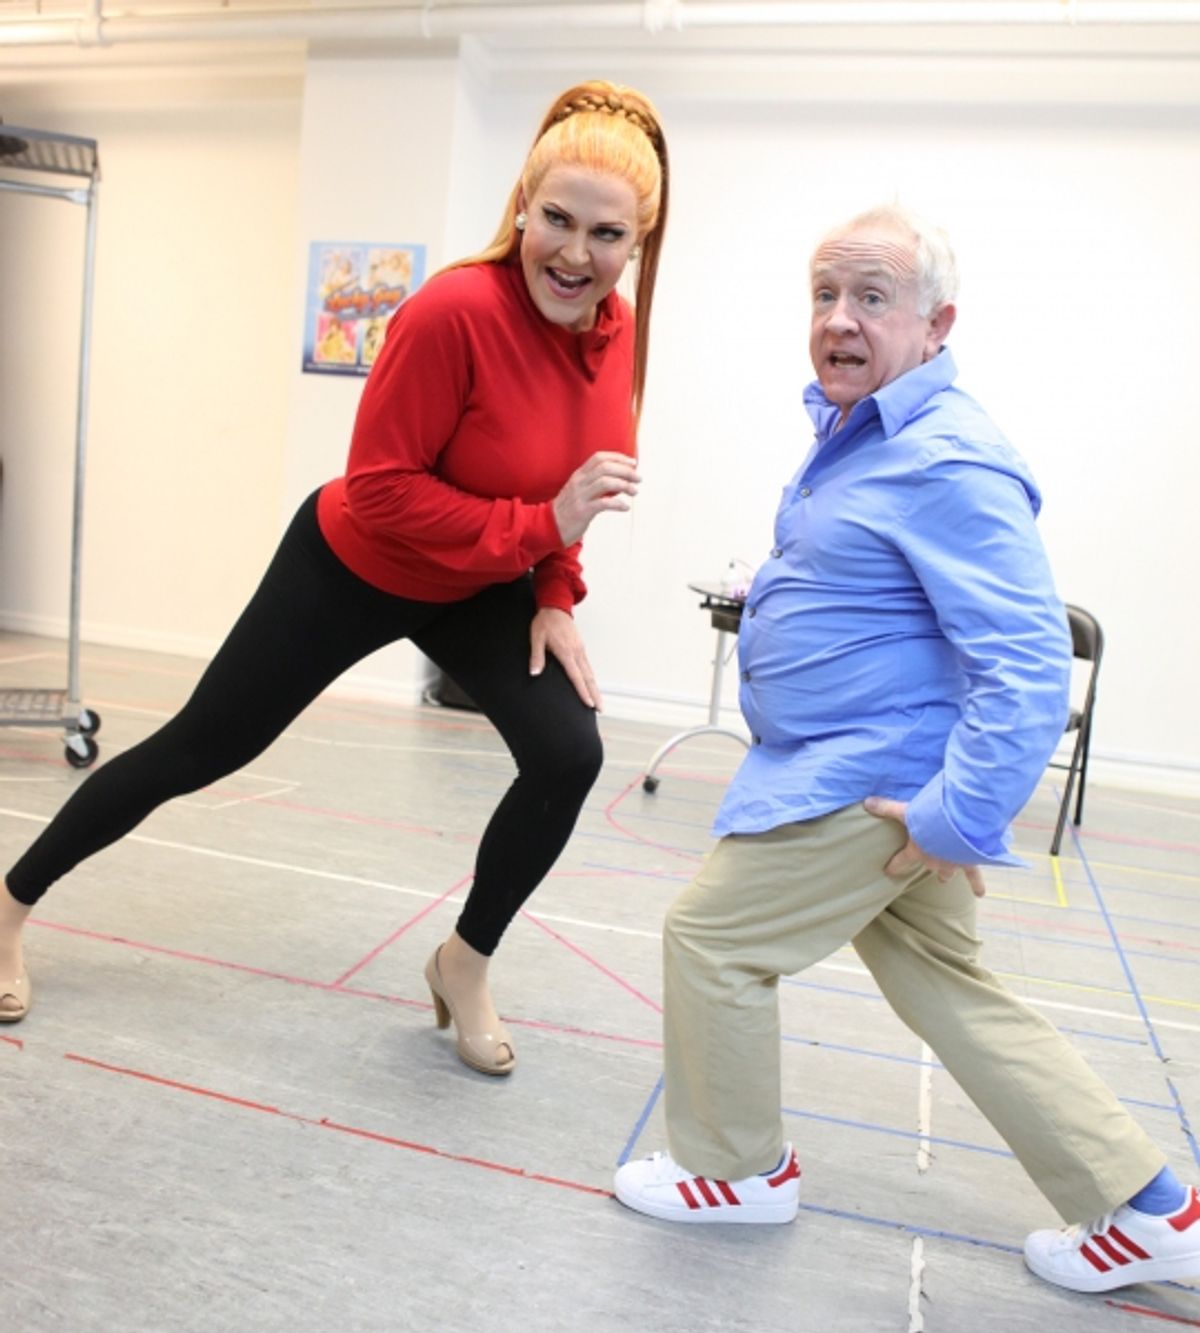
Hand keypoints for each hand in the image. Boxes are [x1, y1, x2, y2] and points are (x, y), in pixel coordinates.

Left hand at [529, 607, 601, 709]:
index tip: (589, 704)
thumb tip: (534, 672)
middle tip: (600, 709)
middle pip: (588, 677)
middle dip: (595, 694)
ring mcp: (580, 649)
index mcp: (566, 652)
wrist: (555, 606)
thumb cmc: (544, 622)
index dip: (582, 692)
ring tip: (597, 701)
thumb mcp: (536, 638)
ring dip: (595, 687)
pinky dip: (591, 677)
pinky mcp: (580, 646)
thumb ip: (536, 656)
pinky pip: (588, 665)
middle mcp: (576, 651)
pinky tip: (590, 684)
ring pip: (590, 672)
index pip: (576, 676)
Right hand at [552, 451, 640, 545]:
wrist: (549, 526)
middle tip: (638, 478)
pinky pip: (603, 504)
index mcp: (579, 475)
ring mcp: (580, 496)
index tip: (633, 463)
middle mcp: (579, 482)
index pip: (599, 458)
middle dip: (625, 471)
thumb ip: (597, 483)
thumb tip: (621, 480)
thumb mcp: (580, 490)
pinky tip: (625, 507)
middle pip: (605, 468)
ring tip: (634, 491)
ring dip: (624, 485)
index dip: (618, 458)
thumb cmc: (568, 509)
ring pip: (605, 482)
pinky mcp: (582, 512)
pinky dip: (617, 504)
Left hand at [863, 795, 986, 898]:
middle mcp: (934, 861)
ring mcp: (952, 863)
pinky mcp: (969, 861)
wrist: (960, 825)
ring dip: (946, 874)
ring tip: (944, 879)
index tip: (888, 871)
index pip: (901, 861)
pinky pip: (974, 876)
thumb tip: (866, 802)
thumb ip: (887, 808)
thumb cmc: (931, 819)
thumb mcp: (907, 811)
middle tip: (926, 865)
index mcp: (917, 851)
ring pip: (947, 872)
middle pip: (928, 866)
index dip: (894, 866)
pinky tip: (979, 894)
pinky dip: (977, 884)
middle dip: (927, 865)